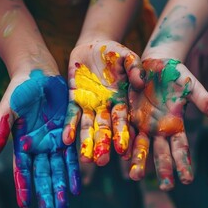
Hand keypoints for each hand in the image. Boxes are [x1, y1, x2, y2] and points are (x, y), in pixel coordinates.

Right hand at [0, 70, 80, 207]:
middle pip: (42, 173)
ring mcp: (53, 140)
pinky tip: (77, 186)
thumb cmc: (19, 89)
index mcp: (21, 142)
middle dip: (46, 192)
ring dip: (60, 187)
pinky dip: (74, 170)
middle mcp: (38, 145)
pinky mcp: (67, 132)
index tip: (25, 205)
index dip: (24, 186)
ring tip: (63, 205)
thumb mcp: (7, 110)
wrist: (39, 73)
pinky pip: (71, 154)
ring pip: (57, 169)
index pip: (22, 169)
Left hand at [63, 40, 144, 165]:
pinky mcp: (75, 99)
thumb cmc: (114, 53)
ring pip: (88, 126)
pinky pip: (72, 115)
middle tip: (101, 162)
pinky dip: (69, 127)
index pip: (124, 121)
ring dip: (86, 142)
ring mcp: (90, 104)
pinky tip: (66, 140)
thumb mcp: (127, 56)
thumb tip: (141, 82)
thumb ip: (135, 68)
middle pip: (105, 129)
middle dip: (103, 145)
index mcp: (122, 101)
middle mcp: (106, 107)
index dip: (123, 135)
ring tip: (85, 160)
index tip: (123, 151)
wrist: (93, 46)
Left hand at [128, 58, 207, 189]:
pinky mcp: (129, 116)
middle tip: (165, 188)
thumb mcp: (191, 87)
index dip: (184, 163)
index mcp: (176, 125)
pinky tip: (121, 154)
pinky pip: (125, 132)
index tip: (188, 180)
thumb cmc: (177, 75)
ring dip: (139, 161)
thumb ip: (205, 101)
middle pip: (161, 153)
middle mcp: (159, 129)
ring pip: (141, 146)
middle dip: (163, 169)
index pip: (182, 148)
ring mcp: (143, 124)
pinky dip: (124, 142)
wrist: (155, 63)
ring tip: (135, 177)